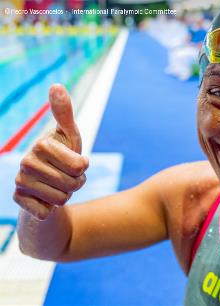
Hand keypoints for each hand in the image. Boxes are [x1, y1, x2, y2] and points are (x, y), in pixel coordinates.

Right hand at [13, 84, 88, 219]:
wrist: (47, 184)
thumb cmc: (63, 158)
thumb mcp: (70, 136)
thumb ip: (65, 113)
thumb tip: (56, 84)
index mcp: (41, 144)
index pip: (81, 166)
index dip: (83, 168)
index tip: (74, 163)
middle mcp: (26, 161)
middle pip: (73, 183)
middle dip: (76, 183)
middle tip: (66, 177)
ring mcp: (20, 181)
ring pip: (62, 198)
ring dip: (65, 195)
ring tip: (57, 186)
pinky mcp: (18, 200)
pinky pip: (46, 211)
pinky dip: (51, 208)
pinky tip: (44, 199)